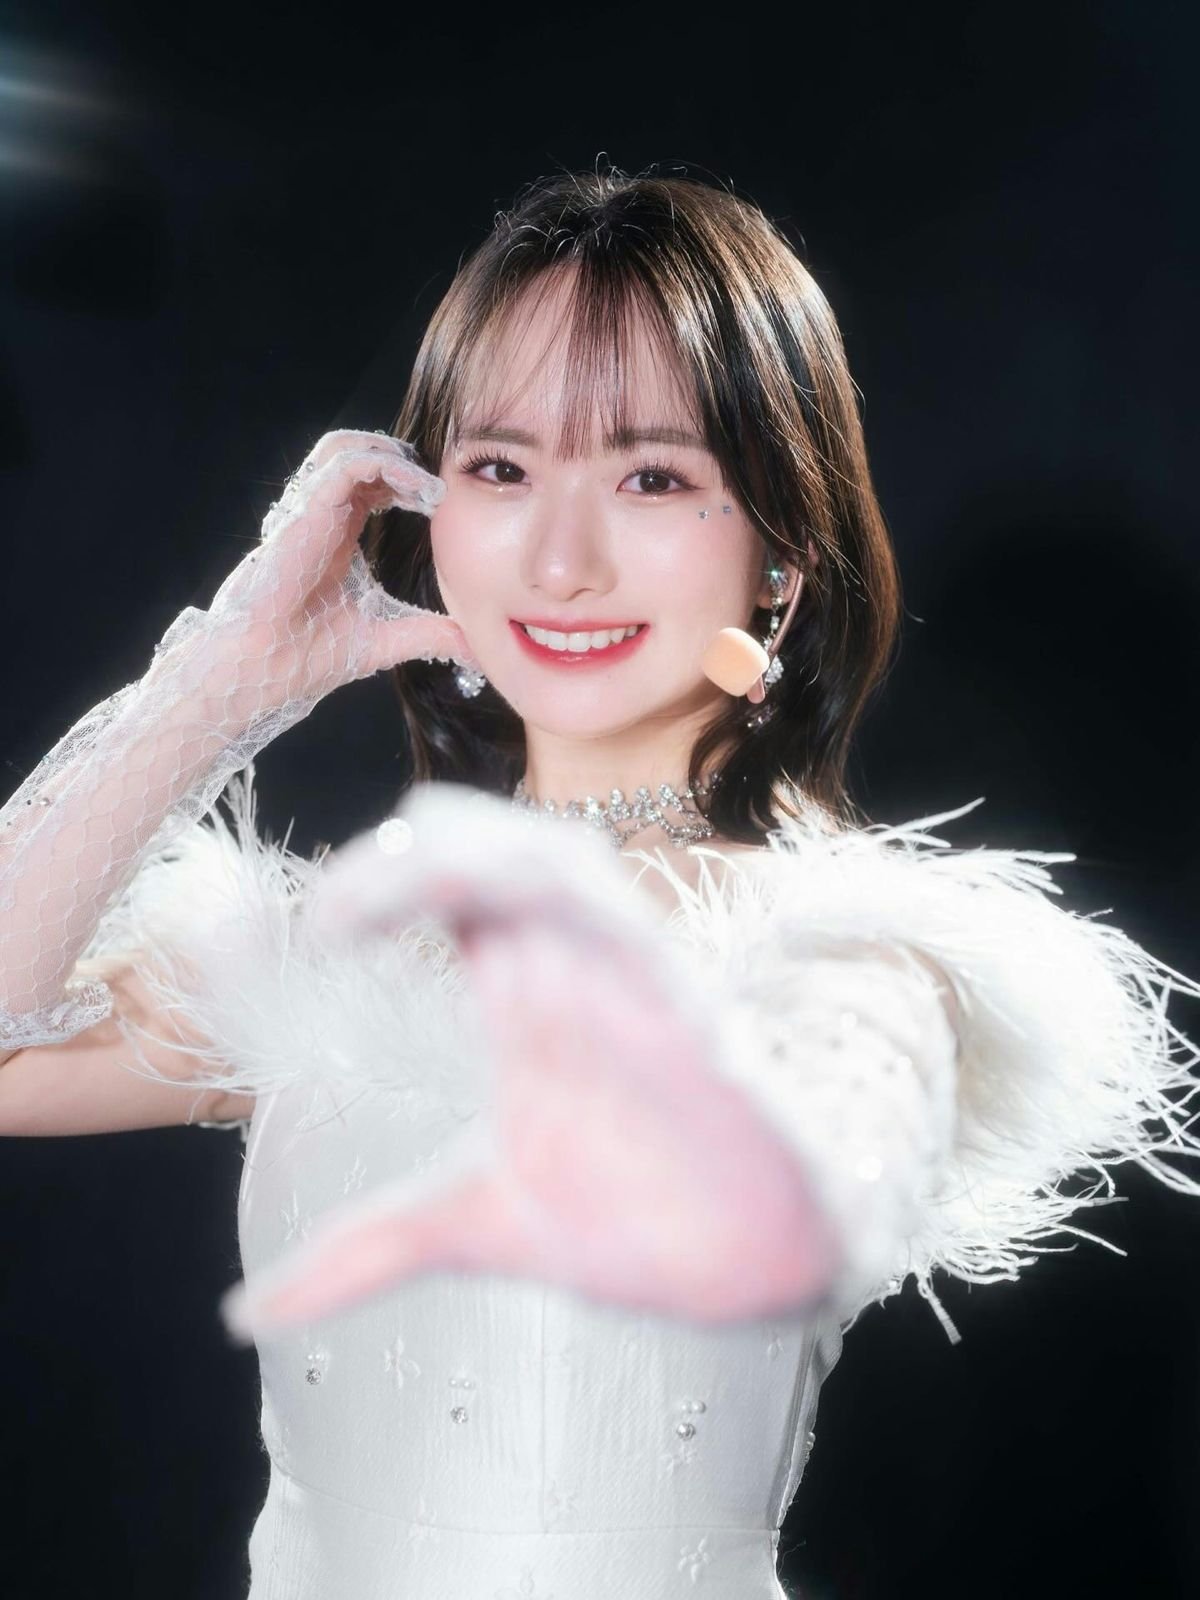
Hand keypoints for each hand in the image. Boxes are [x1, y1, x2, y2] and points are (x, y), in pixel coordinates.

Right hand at [177, 429, 479, 721]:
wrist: (269, 668)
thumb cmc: (309, 656)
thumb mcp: (387, 639)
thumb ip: (431, 635)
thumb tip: (475, 651)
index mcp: (337, 538)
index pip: (370, 485)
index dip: (407, 483)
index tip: (441, 504)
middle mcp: (322, 518)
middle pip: (359, 456)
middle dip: (404, 462)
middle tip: (438, 491)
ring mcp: (310, 512)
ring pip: (345, 446)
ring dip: (391, 455)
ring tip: (426, 485)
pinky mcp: (305, 513)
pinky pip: (345, 465)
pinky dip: (383, 464)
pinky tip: (415, 487)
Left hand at [219, 819, 840, 1341]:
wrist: (743, 1268)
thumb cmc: (629, 1218)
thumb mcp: (473, 1223)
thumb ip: (370, 1246)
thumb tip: (252, 1312)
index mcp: (519, 994)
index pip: (441, 889)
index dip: (372, 885)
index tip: (308, 939)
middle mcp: (567, 966)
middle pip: (489, 849)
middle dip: (406, 854)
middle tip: (335, 913)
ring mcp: (626, 977)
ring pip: (553, 861)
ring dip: (469, 856)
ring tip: (384, 895)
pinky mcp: (684, 1007)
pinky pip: (629, 926)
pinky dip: (566, 906)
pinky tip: (504, 922)